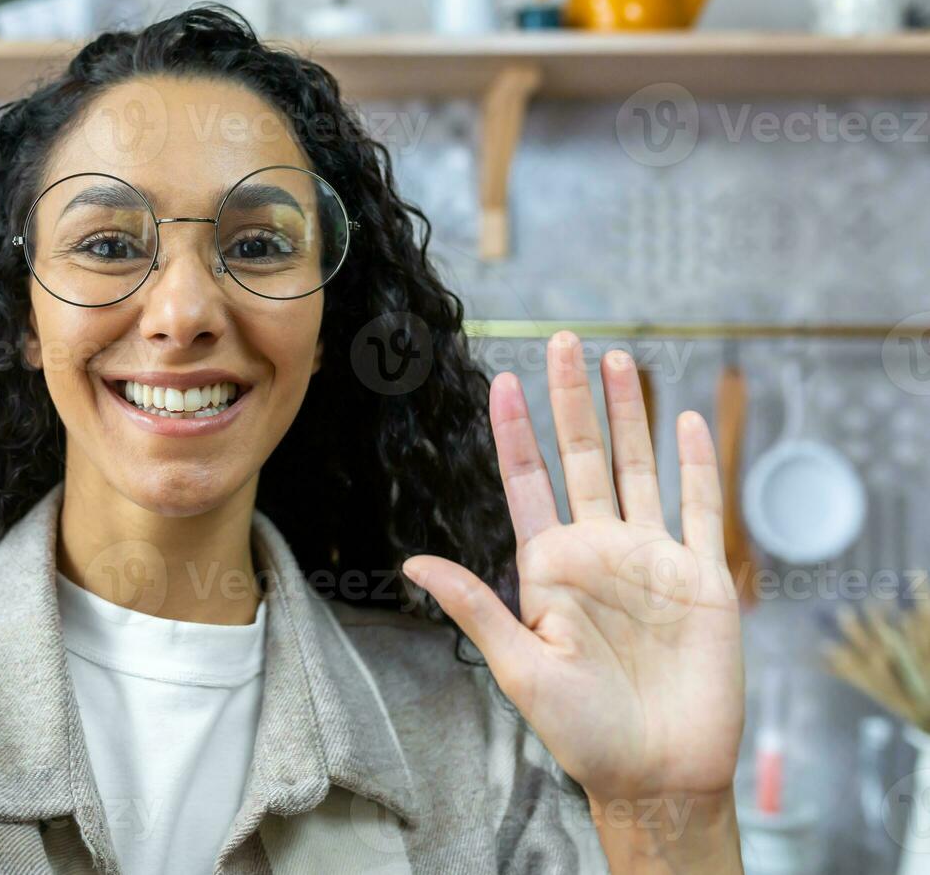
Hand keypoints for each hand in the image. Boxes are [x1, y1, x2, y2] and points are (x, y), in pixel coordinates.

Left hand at [404, 333, 743, 861]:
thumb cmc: (583, 732)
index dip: (515, 432)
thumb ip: (474, 607)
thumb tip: (410, 562)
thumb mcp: (519, 667)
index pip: (529, 482)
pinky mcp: (702, 577)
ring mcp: (651, 559)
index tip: (500, 382)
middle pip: (583, 457)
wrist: (658, 773)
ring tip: (618, 360)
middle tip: (563, 341)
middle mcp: (599, 551)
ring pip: (639, 468)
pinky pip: (701, 508)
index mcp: (551, 566)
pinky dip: (696, 463)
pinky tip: (687, 419)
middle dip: (572, 399)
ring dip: (630, 415)